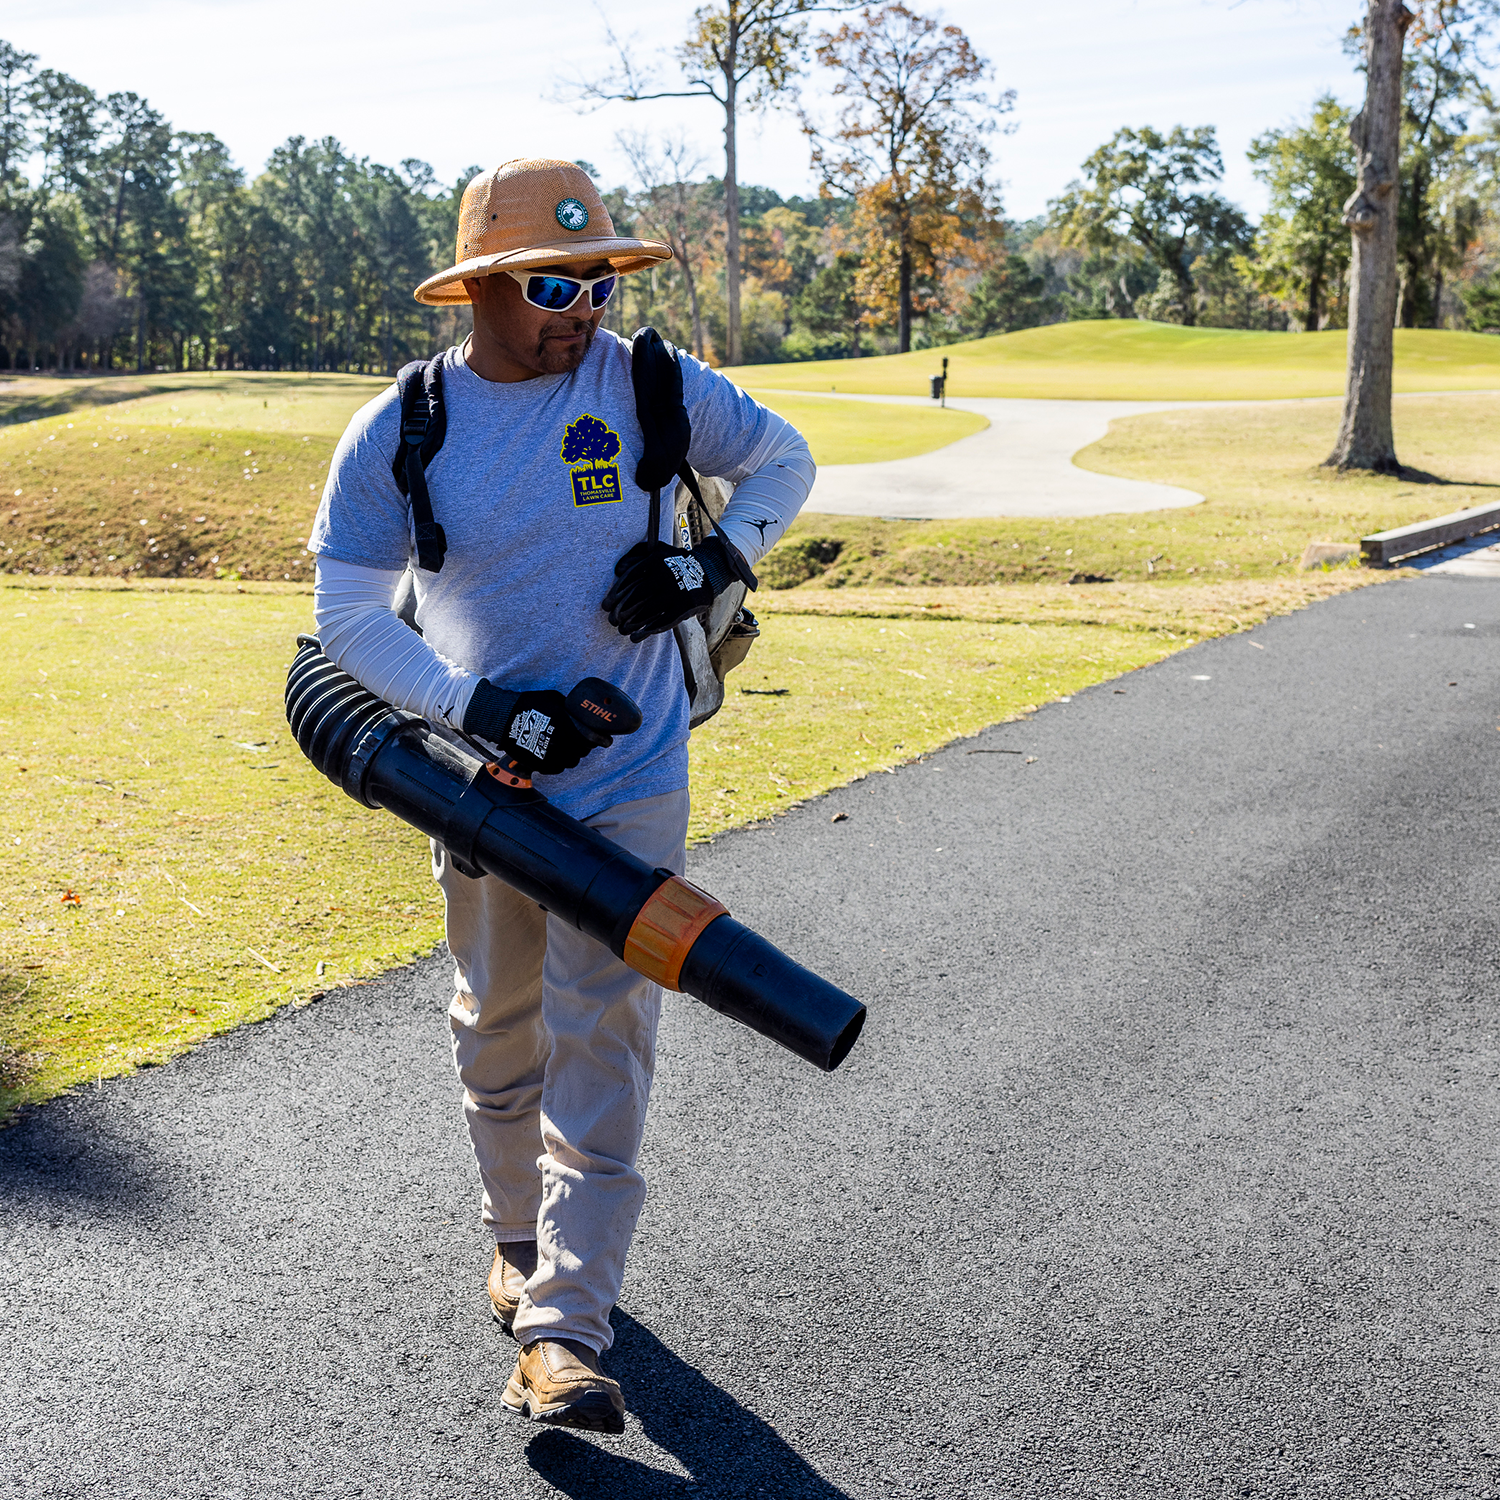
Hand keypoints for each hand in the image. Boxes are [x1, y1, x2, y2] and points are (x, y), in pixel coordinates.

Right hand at [463, 681, 603, 775]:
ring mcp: (549, 755)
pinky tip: (557, 754)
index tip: (606, 740)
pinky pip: (558, 768)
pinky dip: (560, 763)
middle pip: (583, 751)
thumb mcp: (553, 699)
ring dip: (574, 755)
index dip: (601, 740)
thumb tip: (582, 714)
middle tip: (585, 741)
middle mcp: (559, 742)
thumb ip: (570, 708)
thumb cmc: (528, 704)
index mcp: (565, 724)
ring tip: (570, 748)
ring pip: (572, 761)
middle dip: (586, 746)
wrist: (503, 718)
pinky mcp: (540, 764)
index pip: (591, 737)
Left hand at [601, 534, 739, 642]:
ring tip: (622, 631)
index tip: (606, 606)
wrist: (706, 571)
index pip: (629, 579)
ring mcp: (675, 592)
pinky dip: (648, 631)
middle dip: (620, 611)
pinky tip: (636, 637)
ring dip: (632, 624)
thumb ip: (635, 555)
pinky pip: (663, 622)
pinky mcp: (684, 606)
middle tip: (611, 621)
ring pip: (648, 611)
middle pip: (636, 597)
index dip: (615, 595)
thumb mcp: (656, 551)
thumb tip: (618, 570)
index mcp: (654, 561)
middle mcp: (664, 575)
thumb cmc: (673, 562)